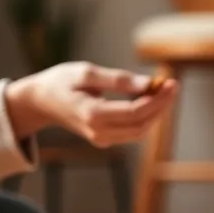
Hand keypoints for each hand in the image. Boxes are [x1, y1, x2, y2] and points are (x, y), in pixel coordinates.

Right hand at [4, 61, 177, 146]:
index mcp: (92, 115)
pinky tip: (151, 99)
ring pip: (140, 132)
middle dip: (161, 106)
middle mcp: (98, 132)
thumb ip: (118, 79)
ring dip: (156, 113)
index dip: (157, 99)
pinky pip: (132, 131)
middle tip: (173, 85)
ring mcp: (101, 139)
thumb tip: (148, 84)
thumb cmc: (61, 82)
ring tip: (165, 90)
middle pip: (142, 125)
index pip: (135, 112)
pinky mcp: (104, 139)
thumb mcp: (87, 72)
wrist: (40, 101)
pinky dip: (146, 116)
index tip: (170, 82)